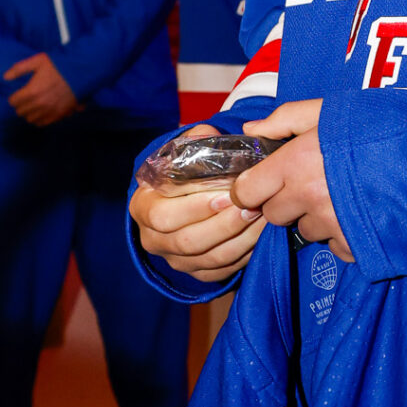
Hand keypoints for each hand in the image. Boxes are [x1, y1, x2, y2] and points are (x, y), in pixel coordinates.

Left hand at [5, 51, 78, 126]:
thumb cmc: (59, 65)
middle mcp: (39, 104)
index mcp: (31, 91)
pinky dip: (39, 119)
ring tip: (33, 106)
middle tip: (25, 99)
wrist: (81, 72)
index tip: (18, 93)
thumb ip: (19, 69)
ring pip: (30, 119)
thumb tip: (5, 77)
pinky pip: (43, 123)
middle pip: (21, 112)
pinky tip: (42, 112)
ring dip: (29, 113)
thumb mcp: (38, 61)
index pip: (13, 101)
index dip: (14, 97)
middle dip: (21, 105)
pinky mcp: (59, 115)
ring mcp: (49, 111)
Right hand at [129, 124, 266, 284]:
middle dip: (225, 225)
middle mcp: (153, 239)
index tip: (228, 194)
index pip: (164, 216)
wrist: (182, 199)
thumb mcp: (182, 152)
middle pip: (188, 241)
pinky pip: (222, 269)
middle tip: (253, 206)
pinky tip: (261, 235)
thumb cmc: (182, 172)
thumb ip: (194, 141)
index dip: (196, 207)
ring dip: (241, 239)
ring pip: (209, 258)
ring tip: (263, 217)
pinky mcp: (196, 273)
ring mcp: (174, 260)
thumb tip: (208, 133)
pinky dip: (245, 253)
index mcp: (142, 208)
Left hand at [235, 100, 355, 262]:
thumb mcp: (332, 109)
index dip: (255, 186)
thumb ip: (286, 118)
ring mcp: (332, 224)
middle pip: (274, 215)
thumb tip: (252, 130)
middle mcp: (308, 197)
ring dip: (316, 218)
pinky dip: (342, 234)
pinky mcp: (355, 245)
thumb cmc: (382, 125)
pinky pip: (334, 247)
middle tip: (313, 183)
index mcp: (296, 162)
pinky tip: (360, 213)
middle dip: (287, 201)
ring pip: (305, 231)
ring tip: (344, 195)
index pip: (247, 191)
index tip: (269, 180)